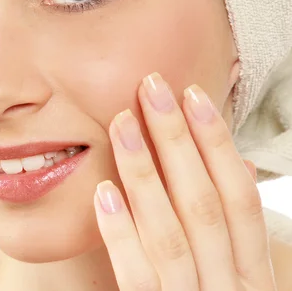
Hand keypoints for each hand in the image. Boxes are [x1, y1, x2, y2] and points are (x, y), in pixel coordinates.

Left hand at [93, 72, 275, 290]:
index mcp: (253, 276)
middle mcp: (231, 290)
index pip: (239, 197)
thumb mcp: (237, 282)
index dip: (217, 143)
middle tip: (152, 86)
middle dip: (179, 141)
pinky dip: (123, 234)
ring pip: (173, 232)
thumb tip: (230, 165)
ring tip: (122, 122)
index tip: (193, 94)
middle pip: (205, 203)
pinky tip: (104, 191)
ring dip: (146, 172)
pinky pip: (138, 278)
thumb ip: (231, 233)